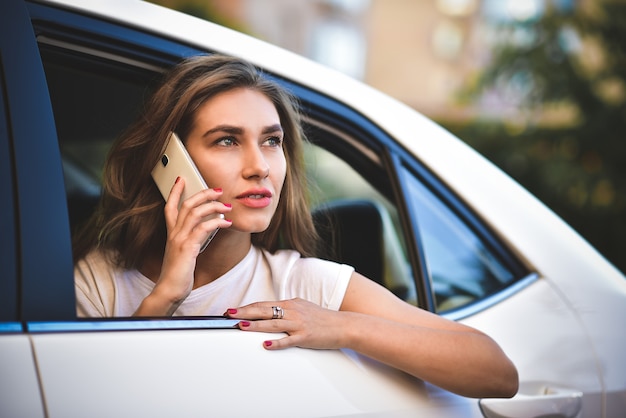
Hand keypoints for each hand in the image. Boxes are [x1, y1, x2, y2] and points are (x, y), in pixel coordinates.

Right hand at [136, 178, 230, 315]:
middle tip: (218, 190)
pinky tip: (227, 223)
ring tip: (227, 206)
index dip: (174, 192)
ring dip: (213, 206)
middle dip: (203, 193)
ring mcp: (179, 240)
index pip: (169, 207)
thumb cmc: (178, 275)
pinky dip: (217, 222)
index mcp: (172, 234)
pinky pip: (203, 228)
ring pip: (195, 213)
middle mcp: (174, 234)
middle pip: (187, 205)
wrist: (169, 291)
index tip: (181, 179)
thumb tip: (205, 231)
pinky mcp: (187, 248)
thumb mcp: (183, 254)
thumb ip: (191, 241)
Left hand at [224, 298, 347, 349]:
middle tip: (229, 314)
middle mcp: (292, 311)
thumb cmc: (323, 319)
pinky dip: (277, 342)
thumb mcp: (302, 308)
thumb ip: (286, 309)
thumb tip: (270, 312)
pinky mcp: (305, 336)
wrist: (344, 325)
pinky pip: (289, 340)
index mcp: (290, 304)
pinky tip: (266, 345)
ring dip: (256, 325)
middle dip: (245, 312)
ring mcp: (299, 324)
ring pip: (273, 324)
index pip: (263, 304)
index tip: (233, 310)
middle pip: (264, 310)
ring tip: (241, 326)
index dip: (246, 307)